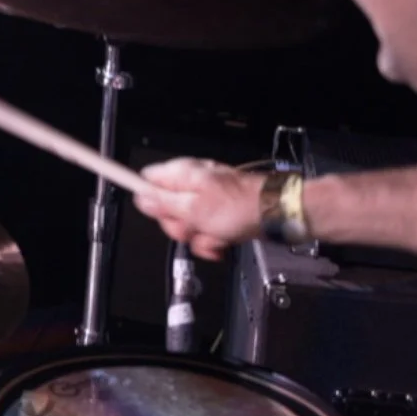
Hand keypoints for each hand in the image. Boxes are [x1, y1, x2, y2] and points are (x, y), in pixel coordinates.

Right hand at [134, 157, 265, 259]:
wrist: (276, 213)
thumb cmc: (240, 207)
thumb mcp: (194, 209)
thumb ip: (163, 203)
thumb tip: (140, 196)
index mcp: (181, 175)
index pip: (147, 180)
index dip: (147, 199)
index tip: (152, 211)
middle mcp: (191, 184)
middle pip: (165, 208)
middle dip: (177, 225)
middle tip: (192, 228)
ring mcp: (205, 199)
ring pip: (185, 223)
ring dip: (197, 236)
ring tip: (212, 235)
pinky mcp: (218, 212)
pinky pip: (203, 229)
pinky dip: (211, 239)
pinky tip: (220, 240)